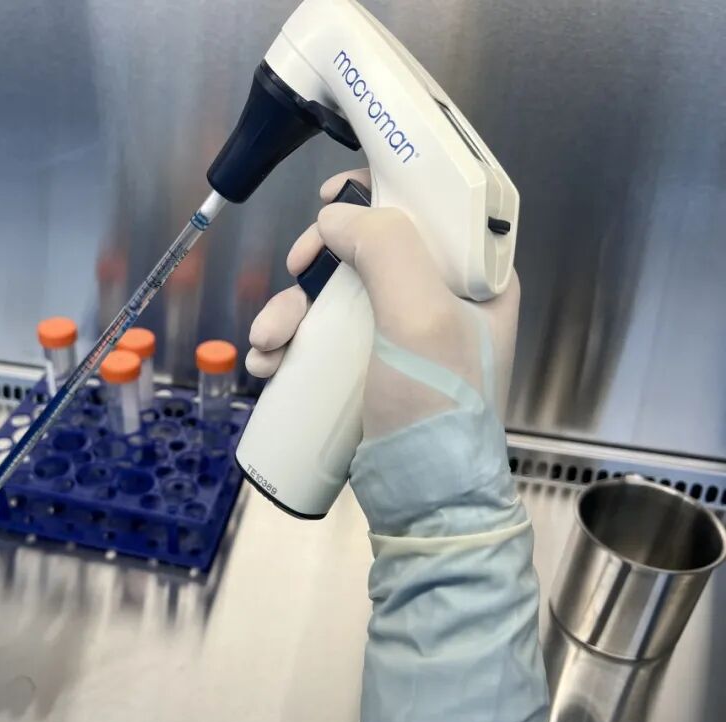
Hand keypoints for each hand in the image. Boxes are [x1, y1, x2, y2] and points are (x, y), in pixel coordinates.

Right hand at [246, 169, 520, 532]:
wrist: (423, 507)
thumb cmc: (435, 412)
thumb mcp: (419, 319)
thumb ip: (386, 249)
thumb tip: (335, 216)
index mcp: (476, 280)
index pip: (429, 208)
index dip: (377, 193)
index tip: (329, 202)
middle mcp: (441, 301)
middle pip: (366, 251)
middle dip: (314, 267)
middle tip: (293, 276)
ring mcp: (400, 339)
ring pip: (332, 296)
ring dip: (288, 312)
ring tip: (267, 346)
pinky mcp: (366, 371)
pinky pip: (319, 339)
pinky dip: (287, 344)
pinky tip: (267, 364)